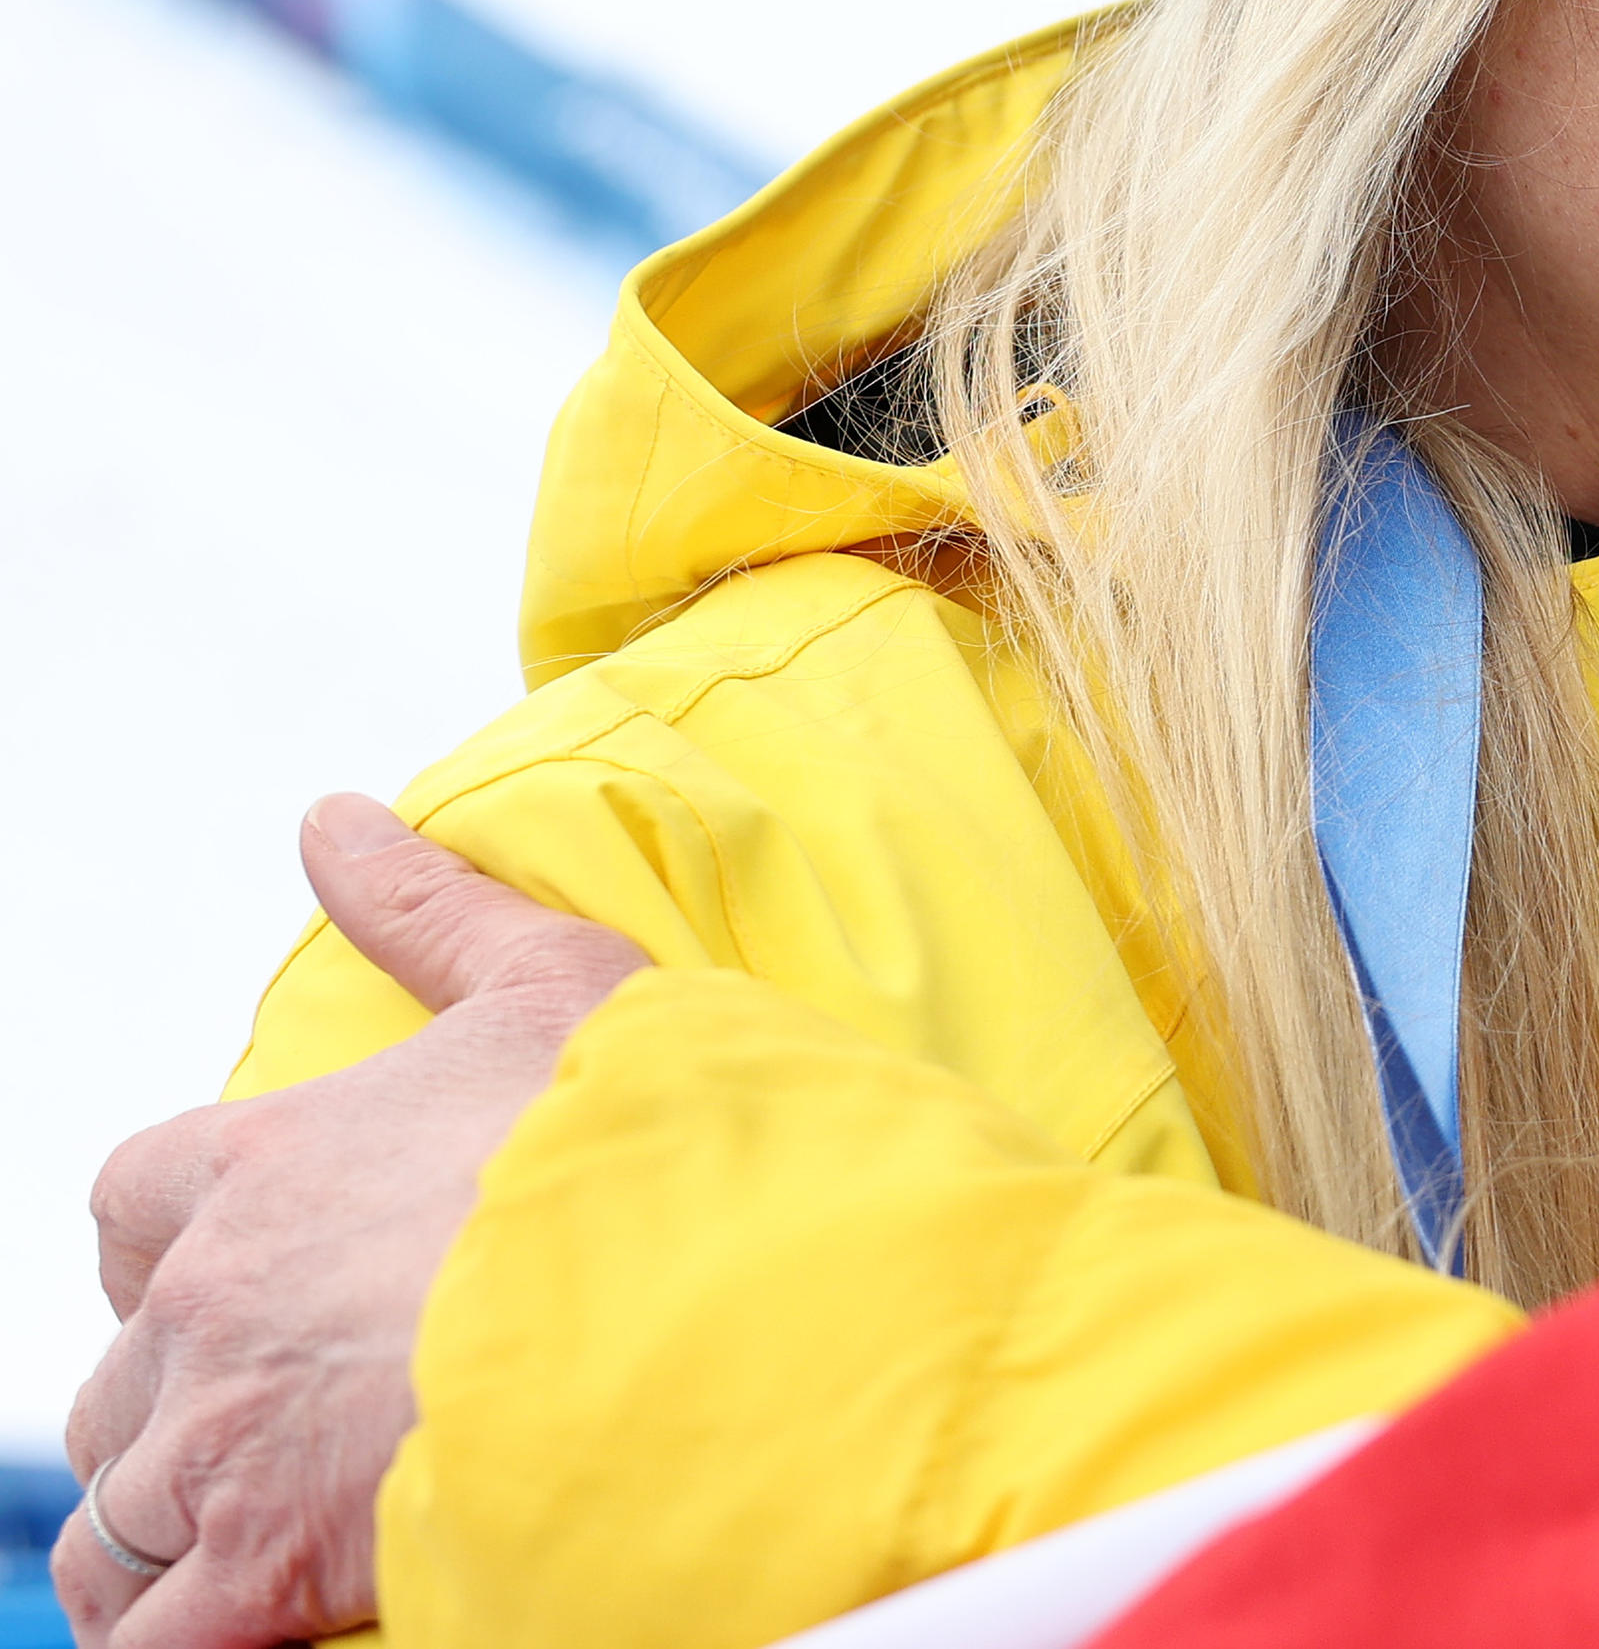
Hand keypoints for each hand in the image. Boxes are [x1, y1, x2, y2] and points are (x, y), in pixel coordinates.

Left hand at [57, 795, 649, 1648]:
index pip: (137, 1204)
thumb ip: (428, 909)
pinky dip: (172, 1640)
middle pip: (123, 1378)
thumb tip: (328, 815)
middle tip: (291, 1433)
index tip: (244, 1277)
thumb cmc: (641, 1144)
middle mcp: (209, 1304)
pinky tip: (242, 1628)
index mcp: (258, 1165)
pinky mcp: (255, 1570)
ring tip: (258, 1551)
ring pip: (117, 1520)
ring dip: (167, 1541)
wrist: (698, 1299)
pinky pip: (146, 1640)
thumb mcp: (553, 987)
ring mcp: (220, 1445)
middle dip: (183, 1412)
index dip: (178, 1250)